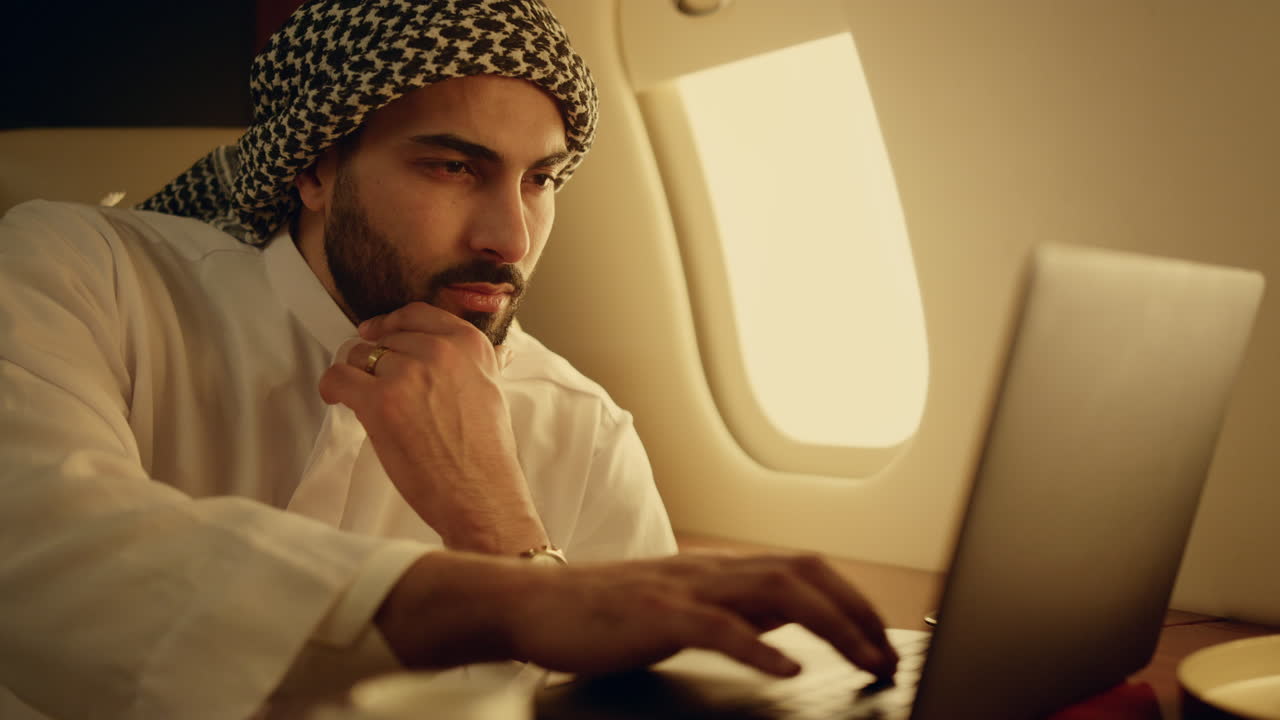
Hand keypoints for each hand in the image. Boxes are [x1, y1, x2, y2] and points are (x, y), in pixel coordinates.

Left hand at [317, 302, 546, 553]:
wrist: (482, 493)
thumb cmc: (487, 451)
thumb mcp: (494, 391)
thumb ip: (486, 363)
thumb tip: (503, 349)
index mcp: (469, 343)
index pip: (416, 314)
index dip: (391, 324)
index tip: (378, 335)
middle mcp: (438, 350)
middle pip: (384, 338)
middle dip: (376, 360)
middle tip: (376, 384)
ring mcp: (407, 373)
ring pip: (357, 355)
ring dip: (355, 376)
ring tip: (361, 398)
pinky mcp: (379, 401)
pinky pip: (338, 378)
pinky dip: (332, 388)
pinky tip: (339, 400)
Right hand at [375, 551, 898, 680]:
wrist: (532, 603)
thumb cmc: (603, 612)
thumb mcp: (682, 607)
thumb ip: (736, 608)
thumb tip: (792, 621)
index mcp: (719, 569)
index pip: (803, 568)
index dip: (852, 600)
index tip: (882, 640)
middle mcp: (710, 569)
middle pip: (803, 572)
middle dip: (856, 612)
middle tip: (887, 656)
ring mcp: (684, 588)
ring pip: (774, 591)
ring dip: (829, 627)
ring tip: (861, 661)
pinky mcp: (655, 614)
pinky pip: (718, 626)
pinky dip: (759, 648)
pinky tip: (786, 672)